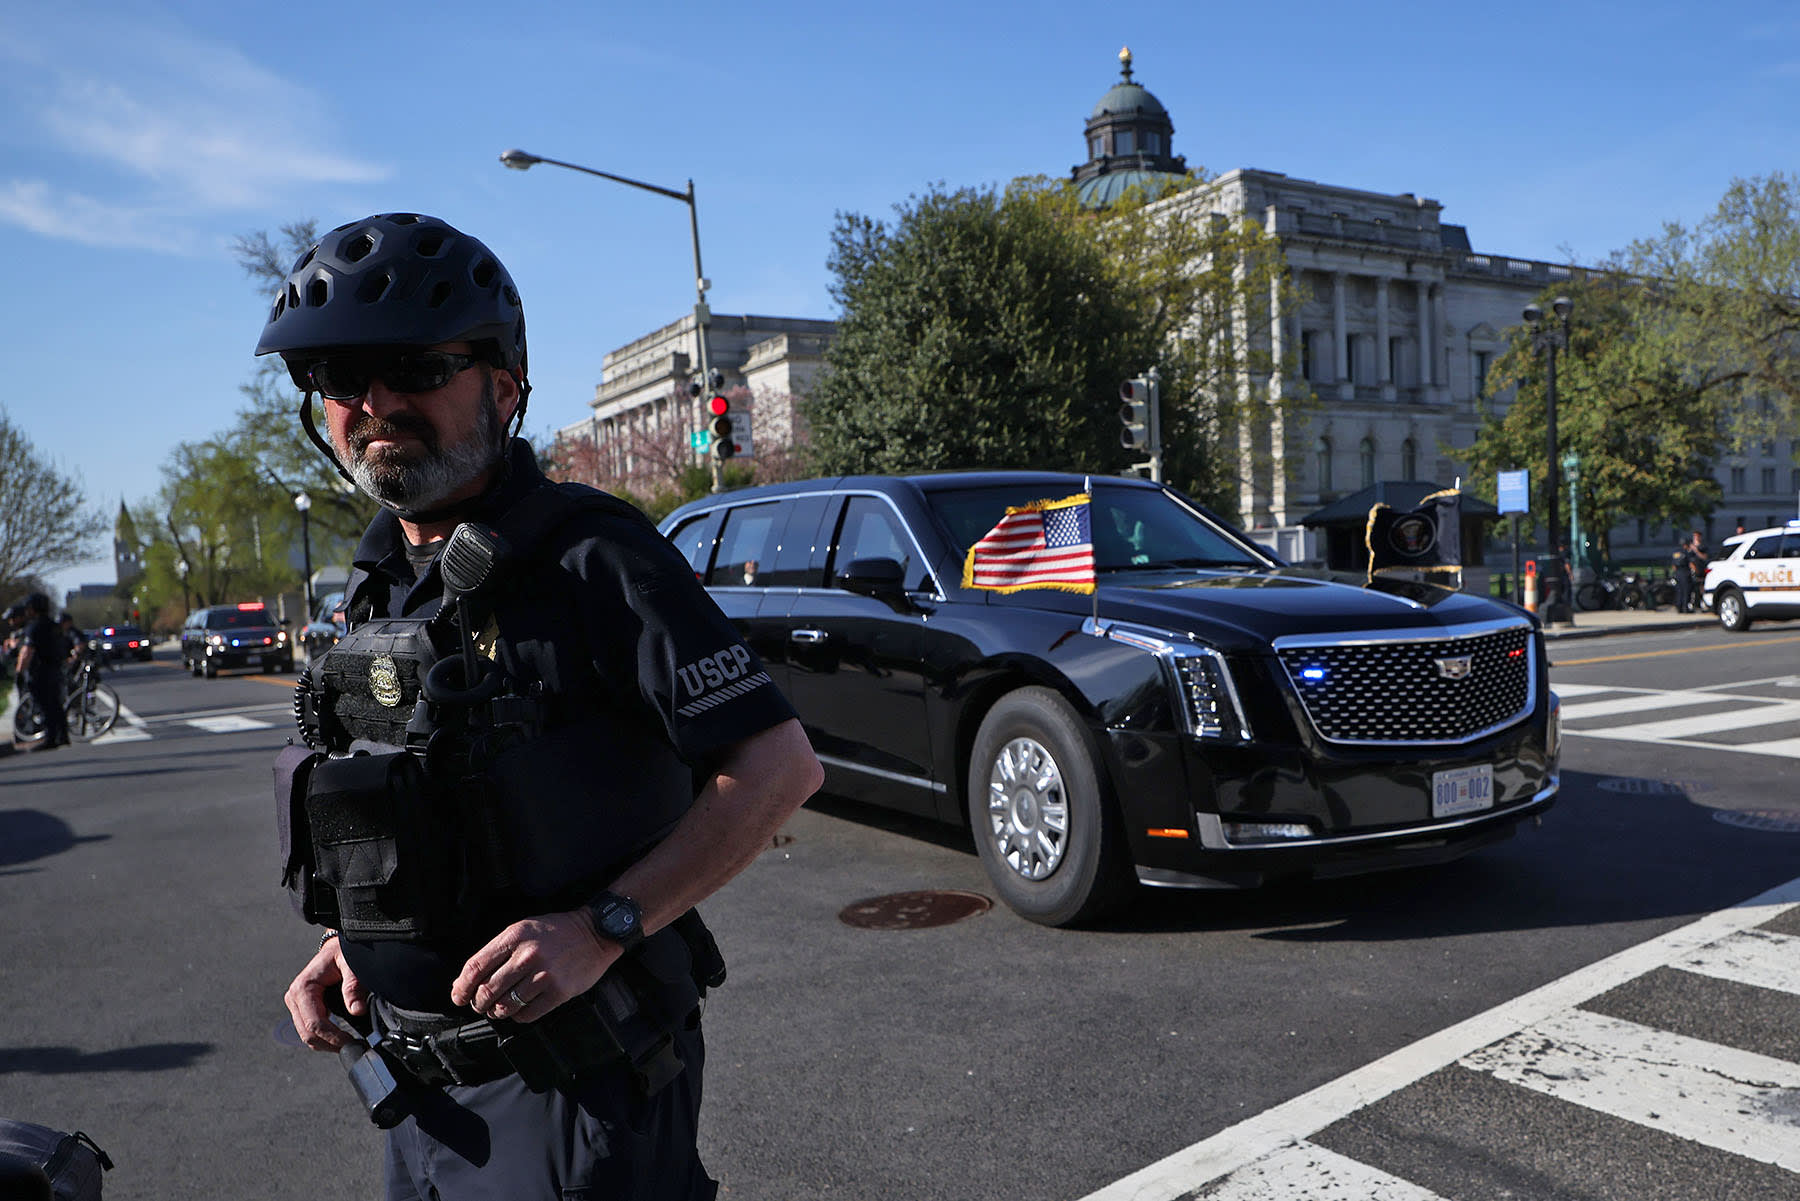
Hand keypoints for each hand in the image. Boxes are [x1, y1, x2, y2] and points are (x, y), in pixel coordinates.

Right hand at [284, 936, 367, 1051]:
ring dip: (327, 1044)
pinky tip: (341, 1038)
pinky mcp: (302, 1009)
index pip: (314, 1023)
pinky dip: (325, 1037)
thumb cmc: (343, 952)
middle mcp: (294, 997)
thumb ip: (353, 986)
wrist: (336, 947)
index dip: (333, 1037)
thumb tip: (357, 1010)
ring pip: (307, 1035)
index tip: (352, 1043)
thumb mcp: (351, 964)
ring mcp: (296, 1004)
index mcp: (303, 987)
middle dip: (330, 1044)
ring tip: (350, 1045)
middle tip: (354, 1049)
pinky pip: (311, 1029)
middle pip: (307, 1034)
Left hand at [450, 910, 619, 1024]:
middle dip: (478, 1003)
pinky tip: (520, 1009)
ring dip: (497, 1012)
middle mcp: (527, 956)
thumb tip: (466, 982)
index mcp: (514, 936)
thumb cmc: (556, 932)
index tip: (458, 997)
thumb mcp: (523, 929)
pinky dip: (517, 1016)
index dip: (461, 987)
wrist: (596, 933)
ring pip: (505, 1006)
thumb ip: (496, 952)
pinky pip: (526, 1014)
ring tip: (499, 1008)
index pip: (476, 967)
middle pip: (487, 990)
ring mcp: (544, 975)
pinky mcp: (558, 992)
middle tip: (481, 1004)